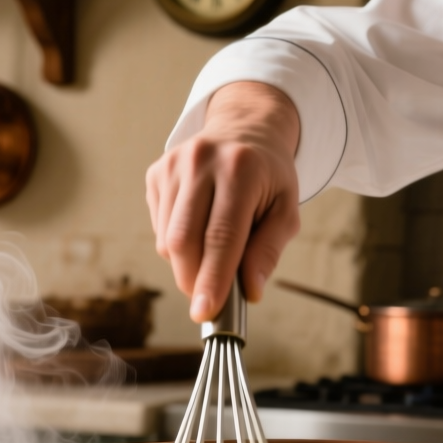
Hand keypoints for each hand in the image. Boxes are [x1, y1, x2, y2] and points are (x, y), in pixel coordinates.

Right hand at [146, 82, 301, 321]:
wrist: (244, 130)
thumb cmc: (269, 177)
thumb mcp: (286, 209)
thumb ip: (269, 250)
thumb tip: (251, 291)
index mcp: (240, 169)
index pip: (220, 236)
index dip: (211, 279)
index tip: (205, 312)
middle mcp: (201, 162)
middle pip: (184, 241)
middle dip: (194, 280)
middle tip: (211, 299)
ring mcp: (172, 165)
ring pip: (167, 240)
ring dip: (186, 265)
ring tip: (213, 253)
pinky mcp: (155, 173)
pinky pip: (159, 228)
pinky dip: (177, 245)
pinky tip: (199, 229)